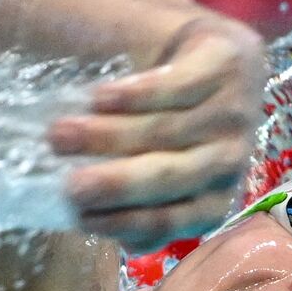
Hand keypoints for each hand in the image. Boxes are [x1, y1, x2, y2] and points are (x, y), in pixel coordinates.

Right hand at [47, 16, 266, 250]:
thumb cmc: (174, 120)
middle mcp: (230, 160)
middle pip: (169, 176)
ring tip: (58, 134)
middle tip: (68, 184)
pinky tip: (99, 98)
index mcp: (215, 197)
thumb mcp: (160, 167)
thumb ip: (140, 204)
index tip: (79, 216)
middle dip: (116, 184)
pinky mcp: (226, 66)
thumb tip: (114, 236)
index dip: (125, 220)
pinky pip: (176, 87)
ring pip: (165, 131)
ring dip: (107, 135)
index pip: (172, 219)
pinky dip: (136, 95)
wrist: (217, 53)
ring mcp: (233, 113)